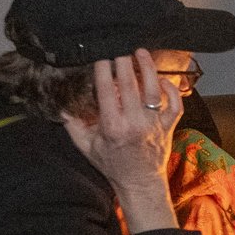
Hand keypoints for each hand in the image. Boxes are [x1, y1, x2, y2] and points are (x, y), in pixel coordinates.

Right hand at [66, 49, 179, 232]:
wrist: (140, 183)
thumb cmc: (113, 164)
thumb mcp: (88, 148)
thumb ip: (73, 127)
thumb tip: (61, 109)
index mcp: (113, 127)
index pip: (106, 92)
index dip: (103, 72)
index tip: (100, 59)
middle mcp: (134, 123)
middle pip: (129, 86)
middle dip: (123, 64)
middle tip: (119, 50)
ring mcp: (154, 124)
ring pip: (153, 90)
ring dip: (147, 69)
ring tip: (141, 53)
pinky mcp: (168, 127)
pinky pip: (174, 104)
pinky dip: (171, 90)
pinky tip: (162, 80)